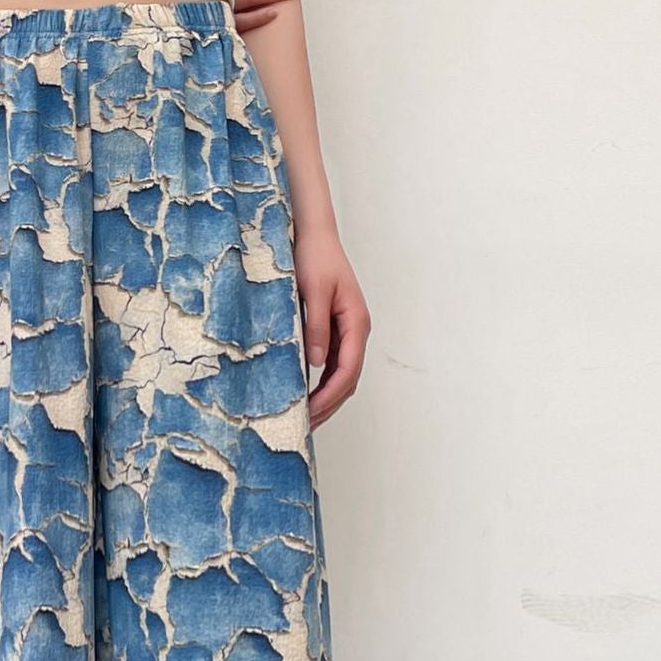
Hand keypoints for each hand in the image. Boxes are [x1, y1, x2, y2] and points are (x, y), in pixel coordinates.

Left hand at [295, 226, 370, 427]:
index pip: (348, 370)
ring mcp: (346, 332)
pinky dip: (320, 383)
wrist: (313, 235)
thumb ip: (316, 327)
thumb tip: (317, 364)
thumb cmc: (314, 257)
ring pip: (341, 375)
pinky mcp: (333, 330)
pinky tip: (304, 394)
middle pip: (348, 379)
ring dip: (326, 398)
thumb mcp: (314, 291)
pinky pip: (331, 365)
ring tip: (304, 418)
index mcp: (356, 322)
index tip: (310, 413)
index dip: (330, 396)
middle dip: (329, 405)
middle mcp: (355, 330)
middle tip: (305, 426)